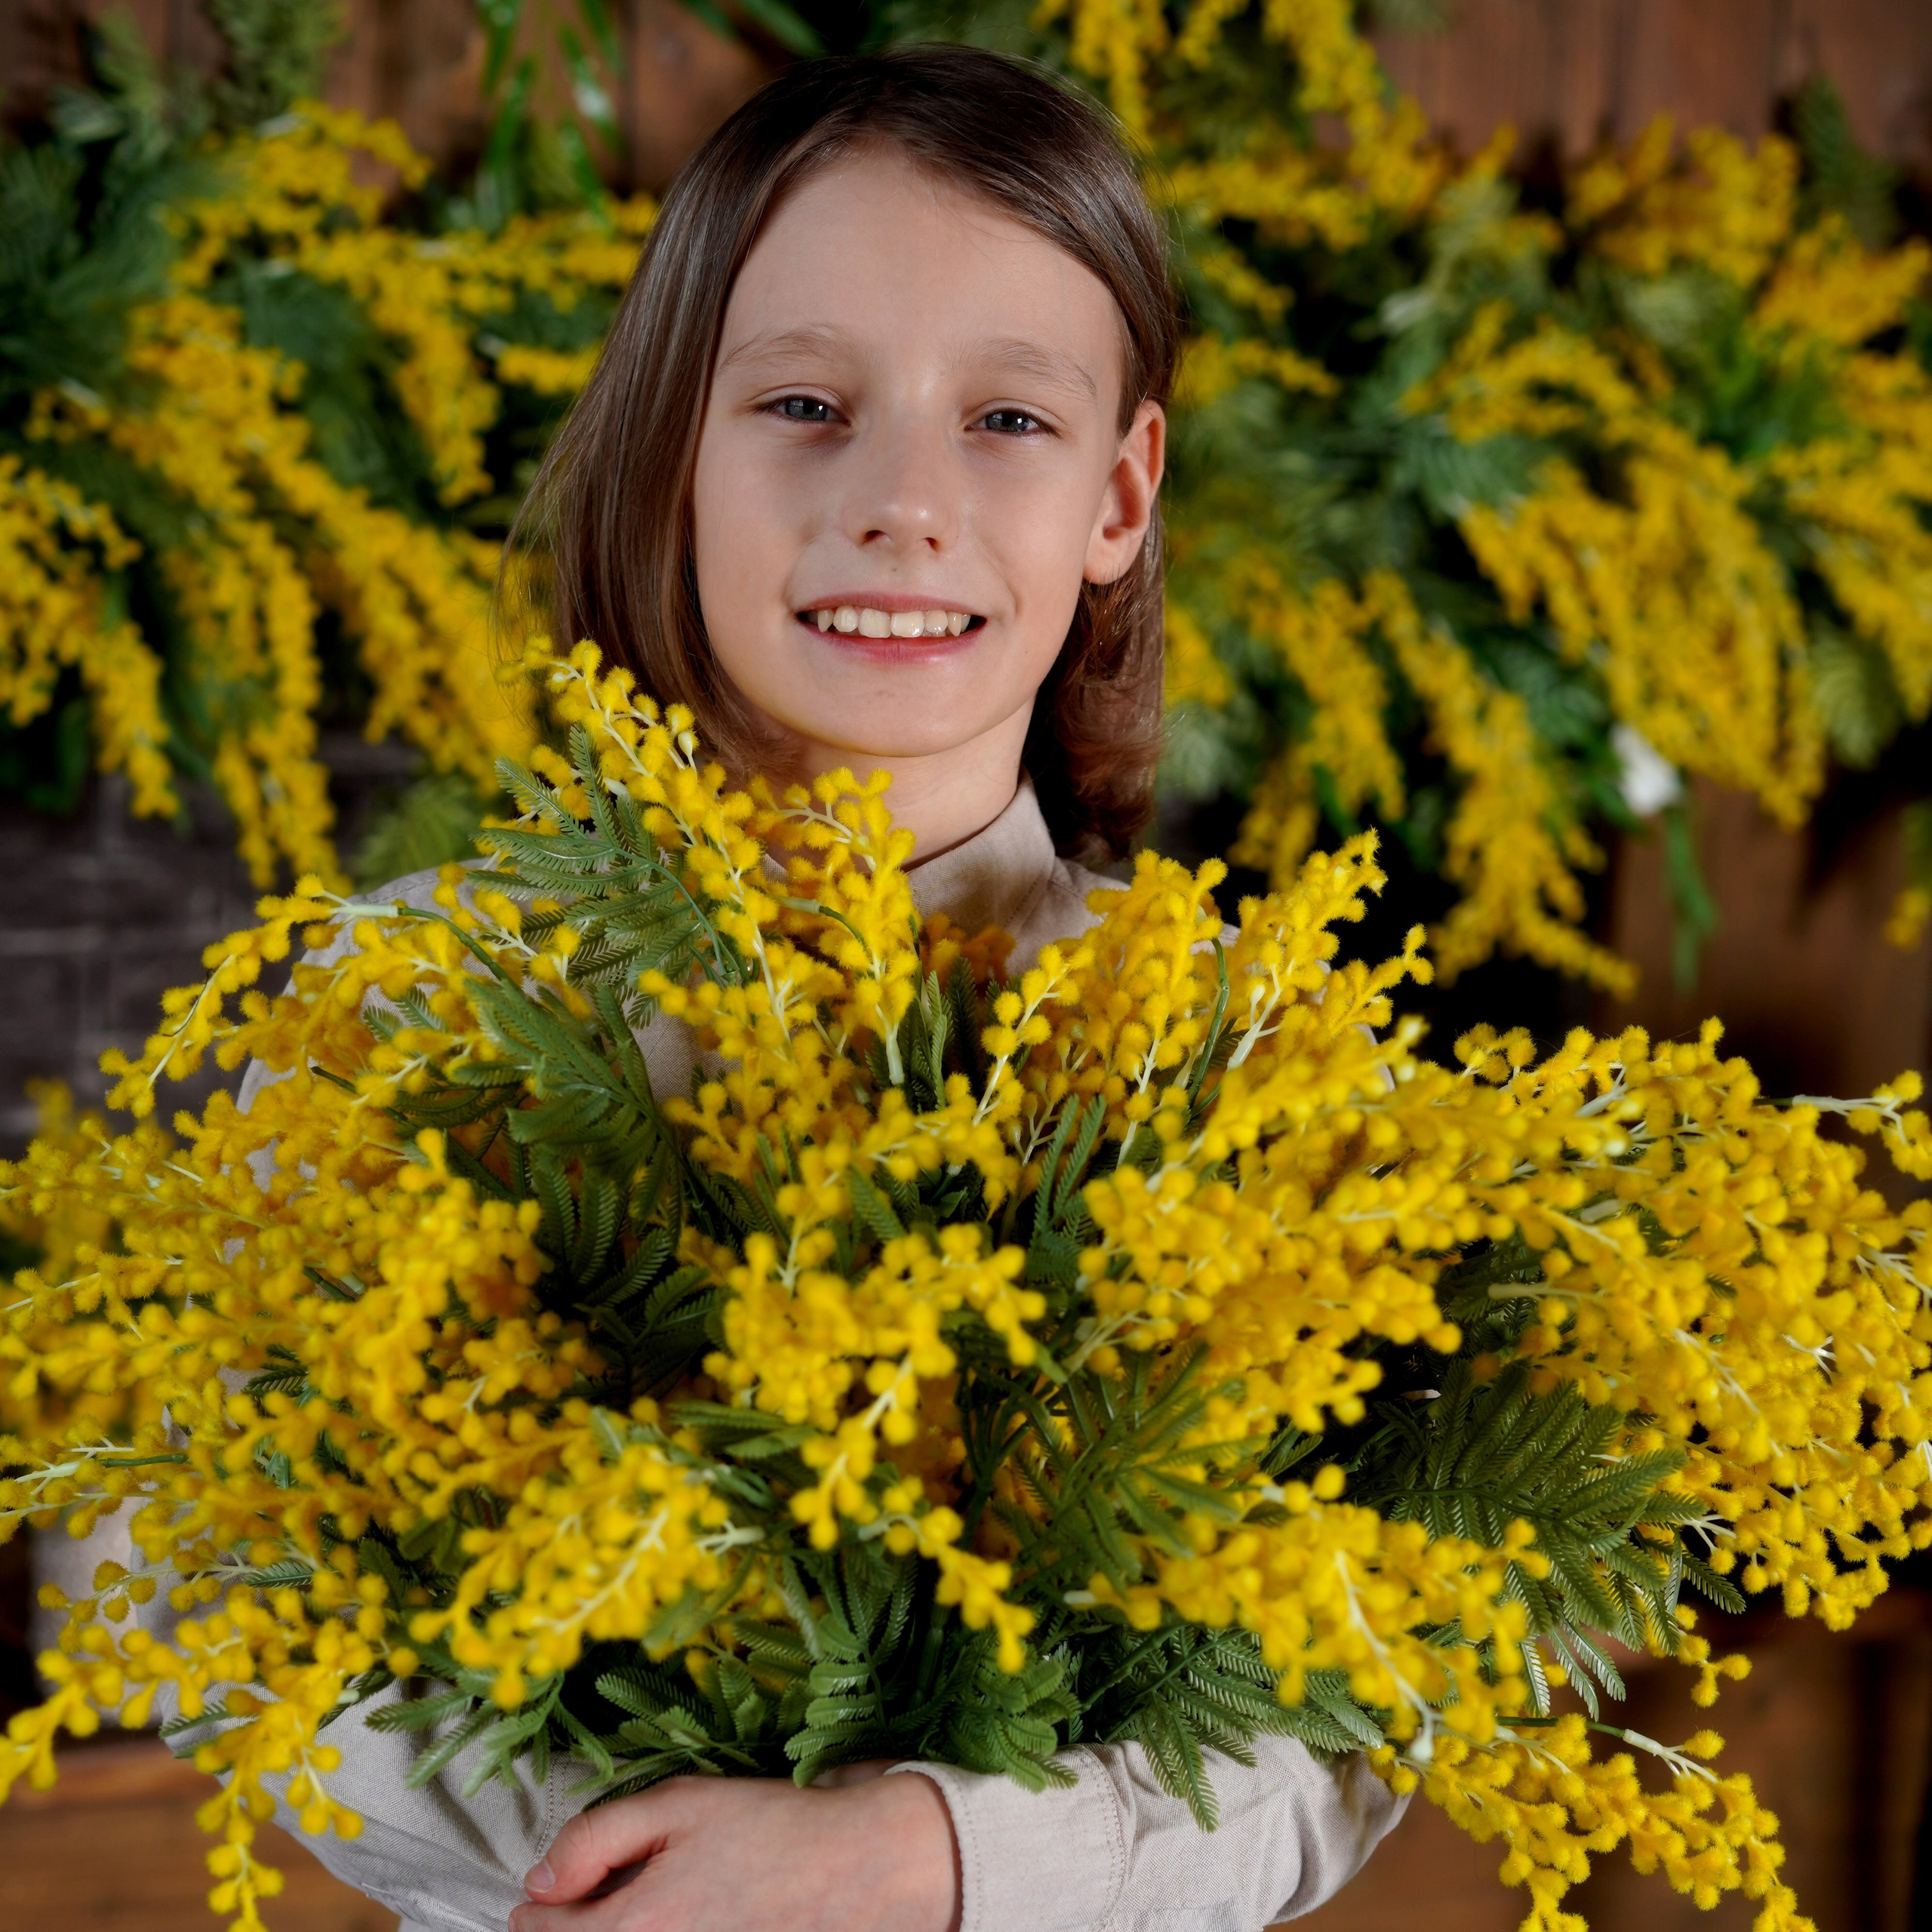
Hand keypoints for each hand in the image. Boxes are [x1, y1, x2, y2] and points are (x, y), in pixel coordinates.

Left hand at [508, 1766, 960, 1931]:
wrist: (858, 1867)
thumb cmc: (773, 1828)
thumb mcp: (680, 1804)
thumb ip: (596, 1838)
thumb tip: (539, 1880)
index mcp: (640, 1924)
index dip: (536, 1914)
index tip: (535, 1900)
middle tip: (561, 1911)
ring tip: (614, 1918)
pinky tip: (663, 1922)